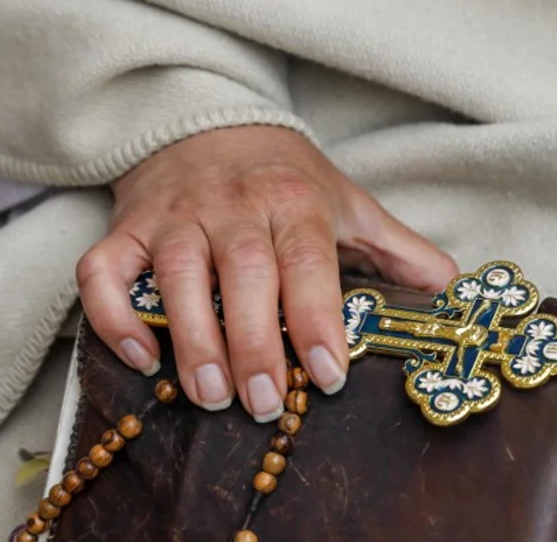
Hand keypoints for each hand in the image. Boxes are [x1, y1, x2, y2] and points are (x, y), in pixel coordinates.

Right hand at [77, 126, 457, 420]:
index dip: (317, 319)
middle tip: (265, 404)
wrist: (206, 122)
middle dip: (255, 344)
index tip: (328, 375)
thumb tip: (452, 293)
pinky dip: (114, 316)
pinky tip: (141, 358)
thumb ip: (398, 252)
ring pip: (174, 276)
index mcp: (293, 203)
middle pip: (243, 275)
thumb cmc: (284, 181)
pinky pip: (104, 272)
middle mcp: (231, 208)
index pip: (307, 262)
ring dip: (192, 340)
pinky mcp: (125, 230)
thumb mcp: (348, 205)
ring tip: (210, 397)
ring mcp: (173, 218)